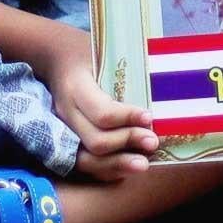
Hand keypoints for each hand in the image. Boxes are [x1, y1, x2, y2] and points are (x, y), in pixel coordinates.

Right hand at [30, 21, 156, 181]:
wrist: (56, 57)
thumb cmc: (87, 53)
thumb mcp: (104, 53)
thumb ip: (128, 70)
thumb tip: (165, 87)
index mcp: (75, 86)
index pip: (101, 112)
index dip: (127, 118)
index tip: (150, 116)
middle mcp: (66, 112)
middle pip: (96, 140)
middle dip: (127, 143)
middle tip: (153, 141)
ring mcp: (63, 130)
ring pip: (87, 159)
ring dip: (118, 164)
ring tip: (144, 164)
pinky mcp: (65, 142)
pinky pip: (85, 165)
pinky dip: (108, 170)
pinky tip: (127, 167)